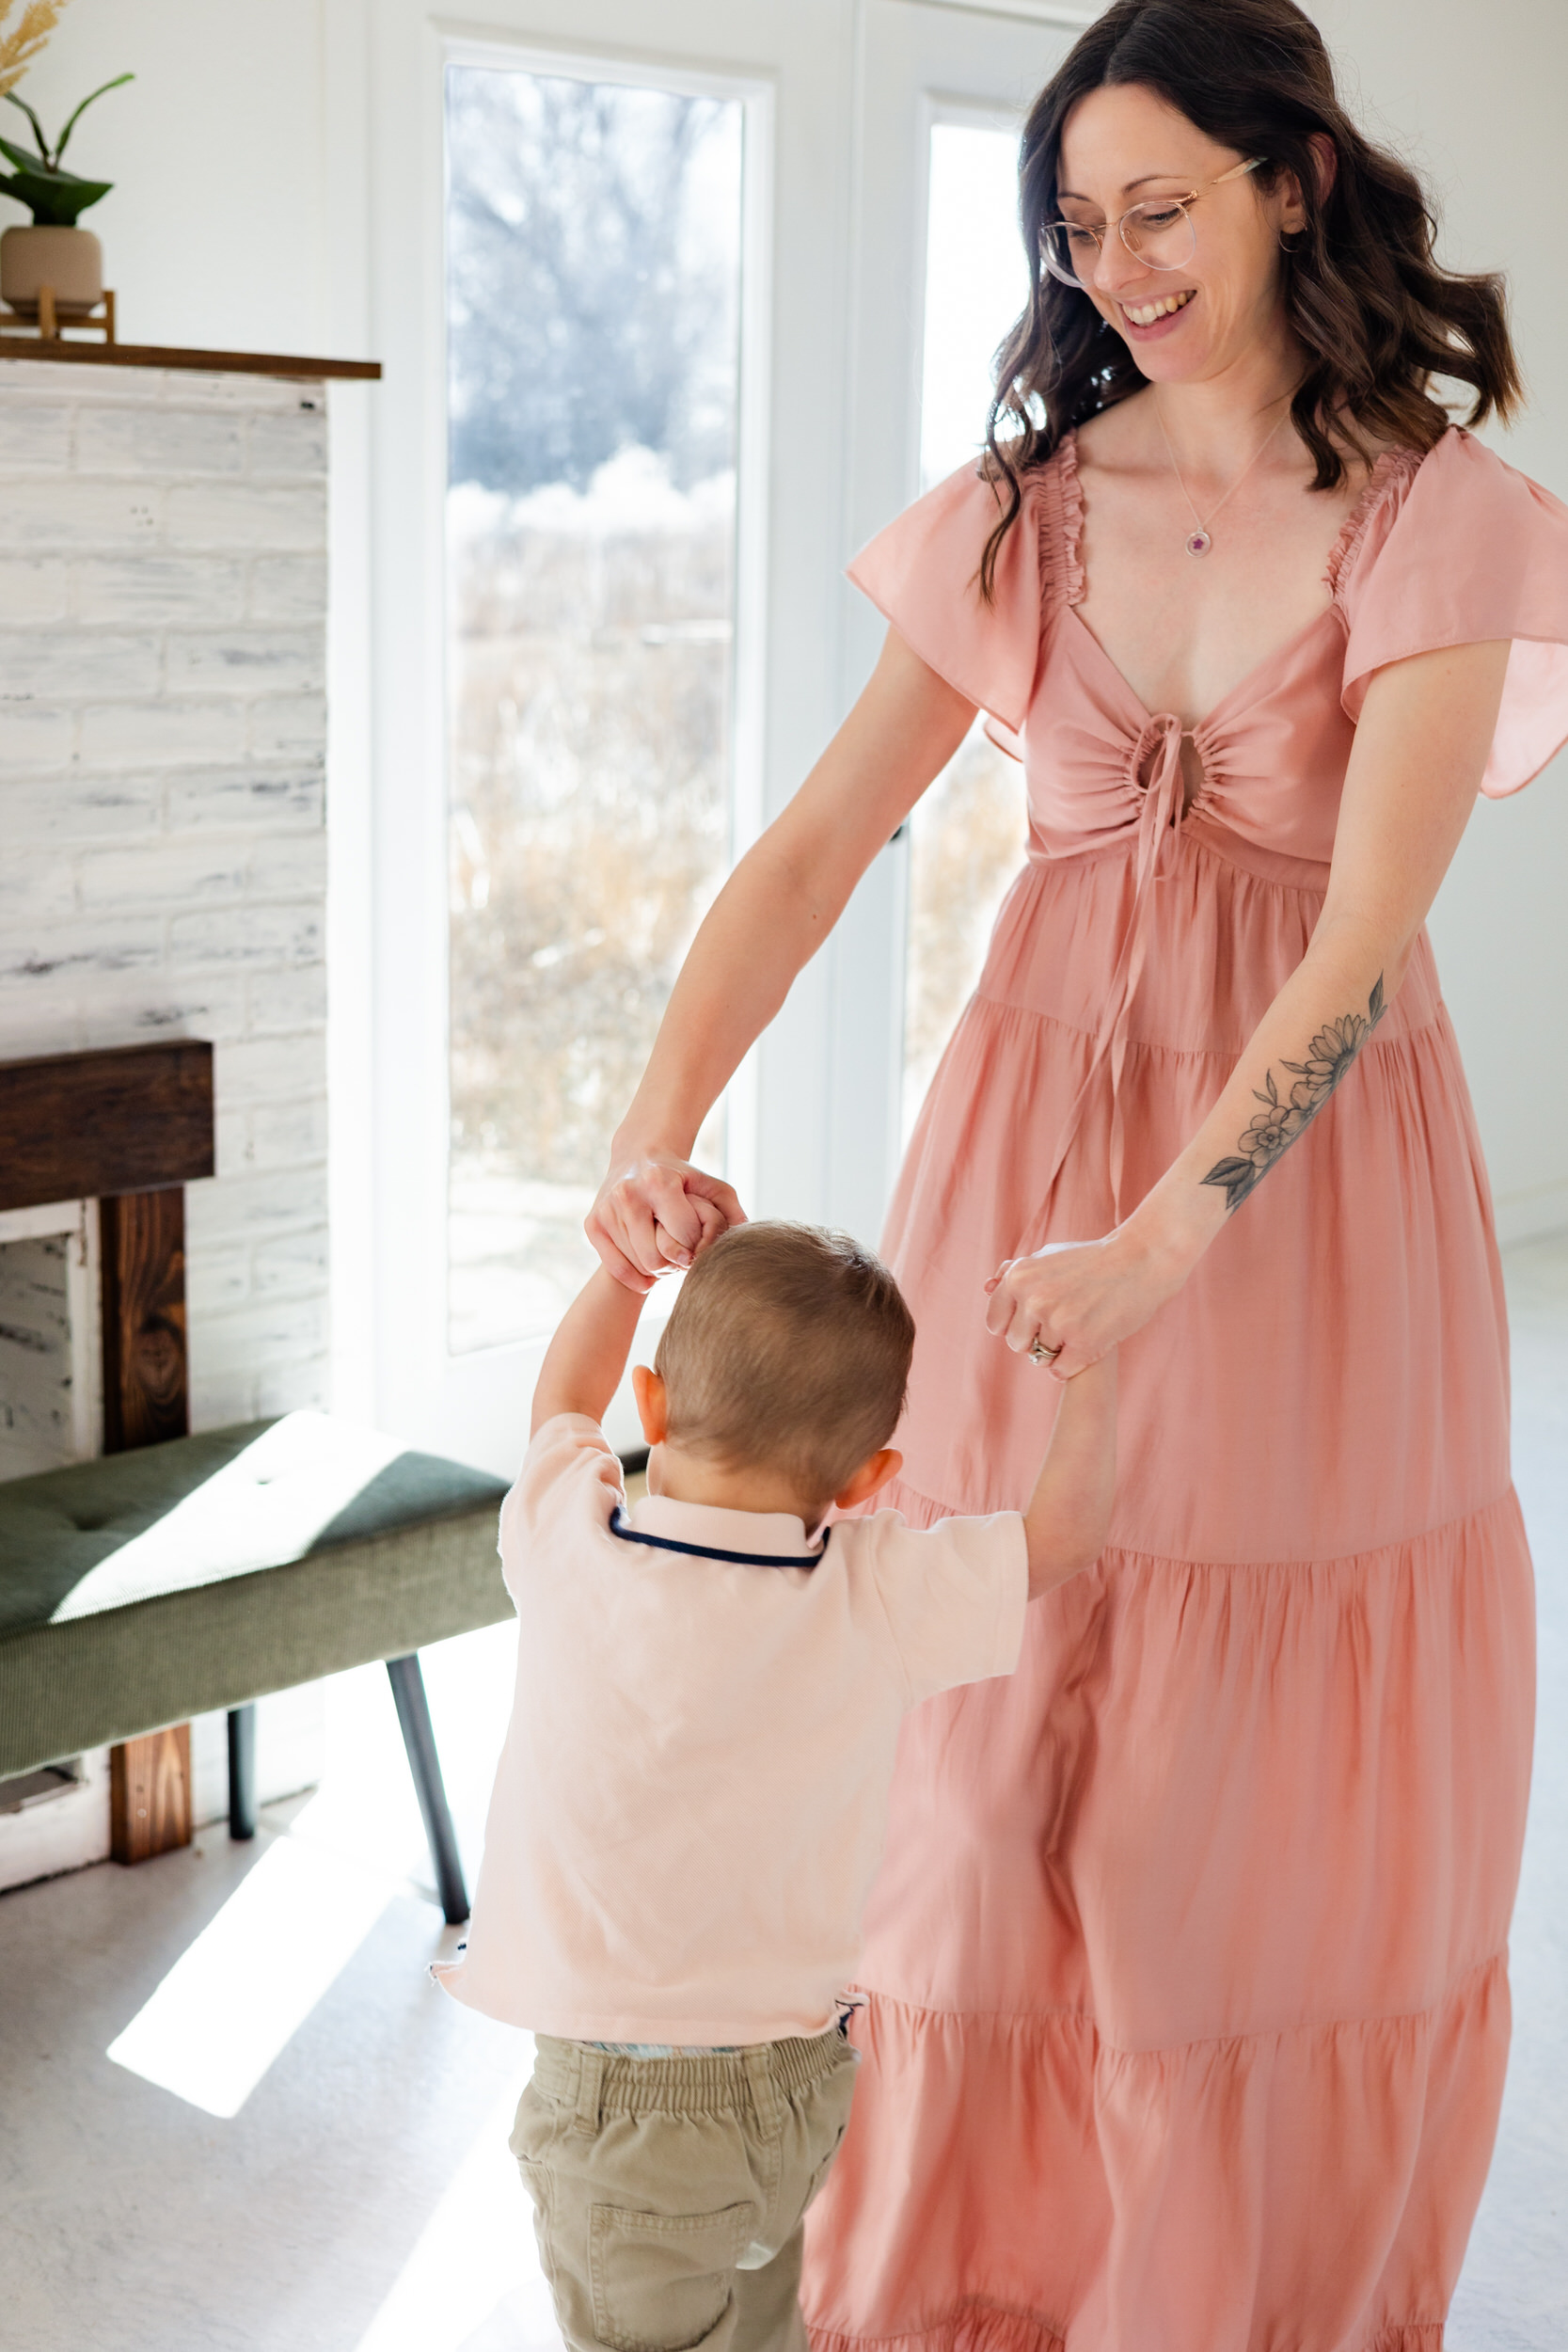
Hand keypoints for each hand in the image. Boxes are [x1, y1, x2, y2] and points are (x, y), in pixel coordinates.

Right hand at [587, 1149, 745, 1290]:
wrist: (638, 1155)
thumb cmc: (681, 1177)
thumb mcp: (710, 1185)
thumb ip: (731, 1209)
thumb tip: (745, 1234)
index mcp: (658, 1183)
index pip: (684, 1238)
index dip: (696, 1248)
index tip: (697, 1244)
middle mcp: (628, 1195)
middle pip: (657, 1258)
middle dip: (674, 1264)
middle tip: (681, 1257)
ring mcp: (607, 1210)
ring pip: (638, 1265)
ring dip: (656, 1269)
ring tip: (666, 1255)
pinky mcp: (593, 1224)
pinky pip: (616, 1269)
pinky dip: (635, 1278)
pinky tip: (648, 1272)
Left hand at [984, 1231, 1184, 1381]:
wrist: (1141, 1259)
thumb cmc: (1093, 1258)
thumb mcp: (1049, 1255)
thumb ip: (1016, 1273)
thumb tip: (987, 1288)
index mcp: (1019, 1278)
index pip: (995, 1323)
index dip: (1014, 1325)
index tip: (1032, 1322)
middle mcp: (1034, 1300)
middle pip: (1016, 1345)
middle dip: (1035, 1340)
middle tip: (1061, 1326)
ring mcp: (1058, 1322)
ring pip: (1040, 1359)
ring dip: (1058, 1350)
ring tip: (1080, 1328)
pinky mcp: (1084, 1342)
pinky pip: (1059, 1371)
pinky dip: (1071, 1364)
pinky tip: (1086, 1346)